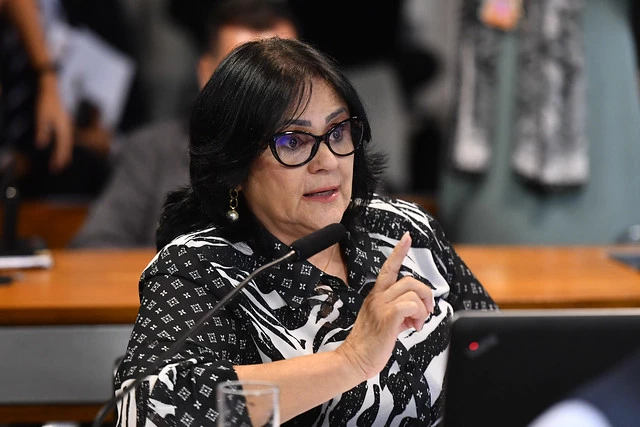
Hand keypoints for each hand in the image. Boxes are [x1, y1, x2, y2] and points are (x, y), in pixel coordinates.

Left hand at [35, 73, 72, 171]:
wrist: (52, 88)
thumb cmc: (46, 101)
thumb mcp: (41, 116)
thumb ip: (42, 131)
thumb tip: (41, 145)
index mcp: (63, 128)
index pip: (62, 147)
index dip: (59, 158)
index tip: (55, 168)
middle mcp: (68, 128)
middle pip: (67, 147)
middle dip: (62, 159)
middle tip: (57, 169)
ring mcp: (68, 125)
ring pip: (67, 143)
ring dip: (63, 153)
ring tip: (60, 162)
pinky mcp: (65, 122)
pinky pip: (66, 138)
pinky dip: (64, 146)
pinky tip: (60, 147)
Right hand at [336, 232, 434, 379]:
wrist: (354, 359)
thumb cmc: (369, 343)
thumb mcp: (384, 321)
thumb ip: (400, 311)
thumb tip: (418, 312)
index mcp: (377, 295)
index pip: (388, 267)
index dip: (398, 251)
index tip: (406, 237)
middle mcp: (378, 297)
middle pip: (409, 281)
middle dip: (425, 295)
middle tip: (425, 312)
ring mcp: (381, 306)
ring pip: (413, 293)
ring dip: (422, 309)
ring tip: (416, 323)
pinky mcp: (386, 318)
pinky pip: (410, 306)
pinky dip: (418, 315)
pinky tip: (413, 326)